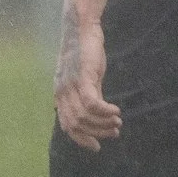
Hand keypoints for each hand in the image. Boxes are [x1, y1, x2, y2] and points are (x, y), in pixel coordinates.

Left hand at [54, 7, 118, 149]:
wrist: (82, 29)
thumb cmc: (85, 54)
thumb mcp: (86, 79)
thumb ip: (89, 97)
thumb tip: (99, 116)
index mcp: (60, 95)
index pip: (67, 126)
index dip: (82, 139)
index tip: (97, 146)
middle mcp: (62, 93)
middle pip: (77, 125)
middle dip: (97, 133)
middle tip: (115, 131)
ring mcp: (70, 86)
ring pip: (85, 117)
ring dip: (104, 123)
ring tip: (117, 122)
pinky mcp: (82, 77)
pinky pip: (92, 104)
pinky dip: (105, 111)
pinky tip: (116, 111)